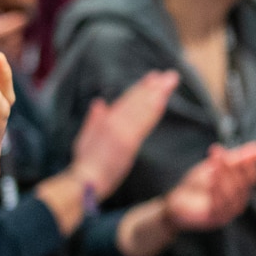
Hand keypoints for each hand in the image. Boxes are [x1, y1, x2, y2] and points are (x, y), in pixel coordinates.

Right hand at [66, 71, 178, 195]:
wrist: (84, 180)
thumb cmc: (85, 164)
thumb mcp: (85, 138)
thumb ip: (94, 120)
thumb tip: (100, 102)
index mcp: (106, 121)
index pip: (127, 100)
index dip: (142, 88)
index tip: (153, 77)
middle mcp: (114, 122)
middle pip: (137, 100)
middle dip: (155, 87)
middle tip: (170, 75)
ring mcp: (121, 130)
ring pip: (142, 107)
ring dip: (158, 93)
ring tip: (171, 81)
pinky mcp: (126, 141)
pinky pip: (142, 122)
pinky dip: (152, 109)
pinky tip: (162, 100)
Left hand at [165, 142, 255, 231]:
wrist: (179, 201)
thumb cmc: (201, 183)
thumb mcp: (219, 165)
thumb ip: (240, 157)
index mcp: (243, 189)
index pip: (251, 176)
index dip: (244, 162)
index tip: (230, 150)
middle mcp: (239, 202)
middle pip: (242, 185)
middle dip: (230, 167)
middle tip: (217, 153)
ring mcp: (229, 212)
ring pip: (232, 194)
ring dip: (223, 177)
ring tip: (212, 165)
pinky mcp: (215, 219)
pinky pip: (219, 205)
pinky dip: (216, 191)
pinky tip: (210, 179)